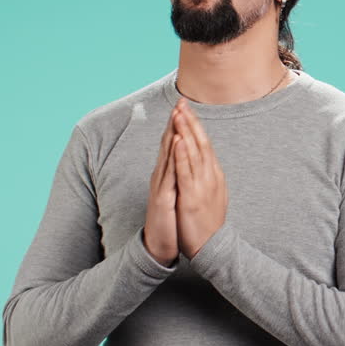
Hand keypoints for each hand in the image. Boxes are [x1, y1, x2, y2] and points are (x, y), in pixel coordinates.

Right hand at [143, 101, 181, 265]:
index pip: (173, 146)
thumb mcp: (173, 194)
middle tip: (181, 100)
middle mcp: (161, 177)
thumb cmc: (168, 220)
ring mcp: (161, 186)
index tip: (185, 107)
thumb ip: (176, 177)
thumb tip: (181, 163)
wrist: (159, 245)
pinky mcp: (163, 197)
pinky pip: (169, 173)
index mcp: (167, 176)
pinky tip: (176, 142)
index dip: (178, 126)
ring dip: (172, 133)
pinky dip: (173, 156)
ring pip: (167, 155)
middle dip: (174, 122)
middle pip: (168, 145)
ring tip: (177, 113)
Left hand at [172, 99, 228, 259]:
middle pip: (200, 142)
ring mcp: (202, 186)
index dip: (195, 125)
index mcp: (214, 175)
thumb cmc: (209, 223)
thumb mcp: (213, 194)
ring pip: (194, 153)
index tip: (187, 109)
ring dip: (186, 132)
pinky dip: (182, 155)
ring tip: (179, 113)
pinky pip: (186, 172)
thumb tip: (206, 162)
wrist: (213, 247)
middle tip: (182, 102)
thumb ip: (209, 176)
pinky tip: (177, 141)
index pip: (204, 144)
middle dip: (190, 121)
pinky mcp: (192, 197)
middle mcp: (210, 176)